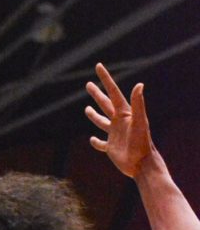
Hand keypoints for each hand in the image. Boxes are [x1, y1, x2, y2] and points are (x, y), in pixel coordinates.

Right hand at [85, 63, 153, 177]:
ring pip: (101, 122)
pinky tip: (92, 139)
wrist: (142, 164)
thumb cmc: (142, 143)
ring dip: (94, 115)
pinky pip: (101, 144)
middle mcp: (119, 122)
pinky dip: (96, 142)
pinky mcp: (111, 148)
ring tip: (87, 109)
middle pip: (105, 104)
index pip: (113, 92)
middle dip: (97, 94)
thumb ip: (138, 104)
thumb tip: (139, 84)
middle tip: (88, 84)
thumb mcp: (140, 122)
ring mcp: (114, 134)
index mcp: (124, 113)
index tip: (98, 66)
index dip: (106, 79)